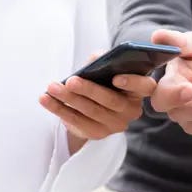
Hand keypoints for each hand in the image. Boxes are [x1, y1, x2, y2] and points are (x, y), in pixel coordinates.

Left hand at [39, 53, 156, 150]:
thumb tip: (96, 57)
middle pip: (111, 101)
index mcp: (138, 90)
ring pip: (91, 111)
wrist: (93, 107)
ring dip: (69, 99)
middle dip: (89, 90)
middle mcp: (131, 110)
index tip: (115, 77)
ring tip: (52, 87)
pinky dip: (59, 109)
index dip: (132, 82)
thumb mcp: (105, 69)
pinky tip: (46, 100)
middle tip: (71, 81)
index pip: (145, 86)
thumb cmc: (102, 82)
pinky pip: (77, 122)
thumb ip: (103, 60)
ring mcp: (116, 124)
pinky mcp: (98, 134)